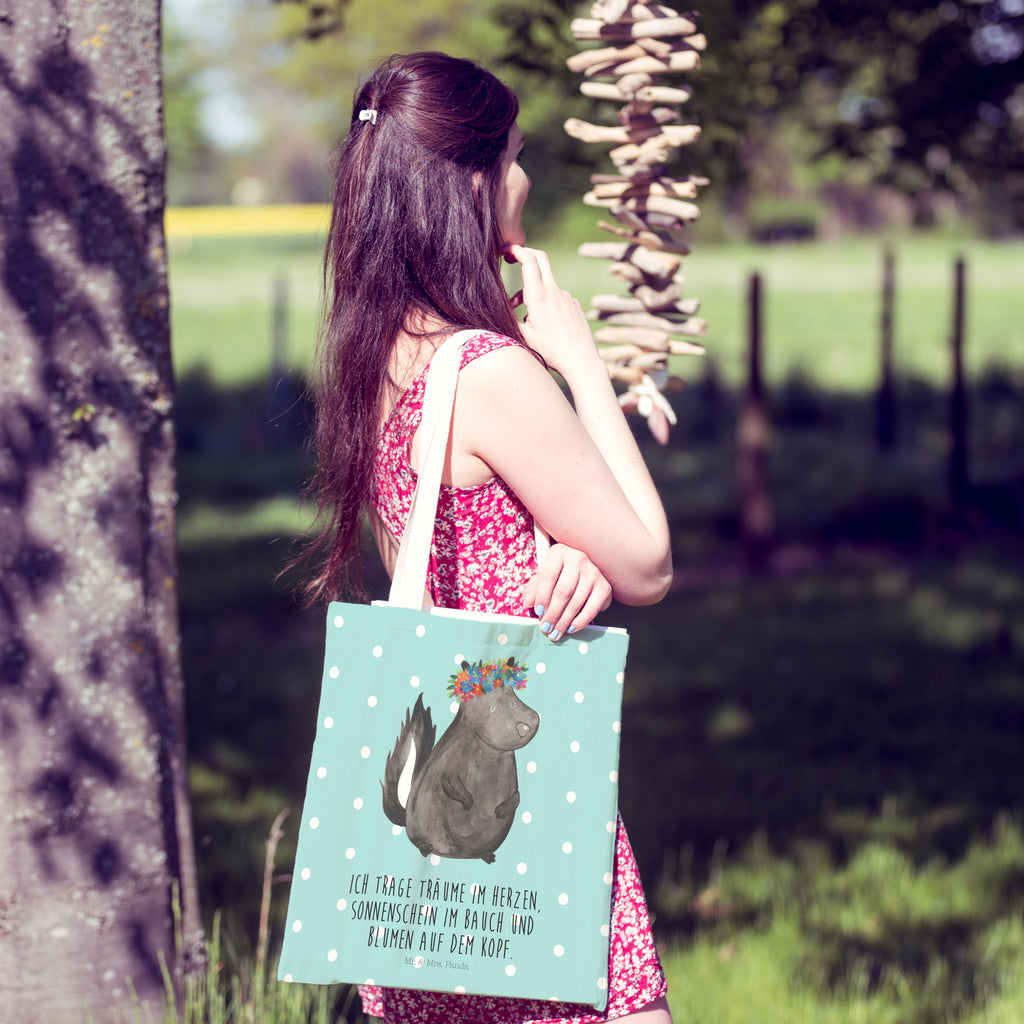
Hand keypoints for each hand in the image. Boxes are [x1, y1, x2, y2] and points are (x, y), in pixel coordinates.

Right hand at [502, 244, 600, 381]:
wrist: (581, 361)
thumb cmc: (551, 352)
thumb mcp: (523, 337)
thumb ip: (508, 318)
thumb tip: (496, 306)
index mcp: (539, 297)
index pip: (529, 260)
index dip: (516, 250)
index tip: (505, 250)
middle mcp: (554, 292)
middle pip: (540, 258)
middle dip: (525, 254)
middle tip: (512, 258)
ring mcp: (566, 296)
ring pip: (545, 282)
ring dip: (532, 289)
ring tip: (525, 315)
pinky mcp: (574, 303)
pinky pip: (556, 296)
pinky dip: (545, 301)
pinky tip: (545, 323)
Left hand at [523, 544, 612, 641]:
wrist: (585, 573)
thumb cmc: (560, 575)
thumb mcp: (544, 577)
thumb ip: (534, 588)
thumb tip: (528, 602)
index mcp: (559, 552)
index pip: (548, 575)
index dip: (541, 596)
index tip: (538, 612)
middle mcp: (578, 559)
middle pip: (563, 591)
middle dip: (552, 613)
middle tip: (545, 627)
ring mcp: (593, 572)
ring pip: (576, 602)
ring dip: (564, 621)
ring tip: (555, 632)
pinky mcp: (604, 587)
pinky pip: (591, 608)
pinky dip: (580, 621)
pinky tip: (571, 628)